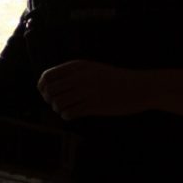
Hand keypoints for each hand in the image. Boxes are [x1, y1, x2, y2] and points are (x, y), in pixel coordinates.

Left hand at [38, 60, 156, 119]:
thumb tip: (48, 84)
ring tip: (65, 109)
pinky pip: (70, 113)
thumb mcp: (92, 68)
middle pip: (49, 90)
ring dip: (58, 108)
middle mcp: (80, 77)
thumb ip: (72, 73)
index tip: (46, 92)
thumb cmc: (115, 79)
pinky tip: (73, 114)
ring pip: (58, 103)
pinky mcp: (95, 105)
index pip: (47, 76)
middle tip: (56, 103)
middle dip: (49, 99)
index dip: (42, 86)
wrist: (140, 87)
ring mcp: (87, 91)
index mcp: (78, 66)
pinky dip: (67, 115)